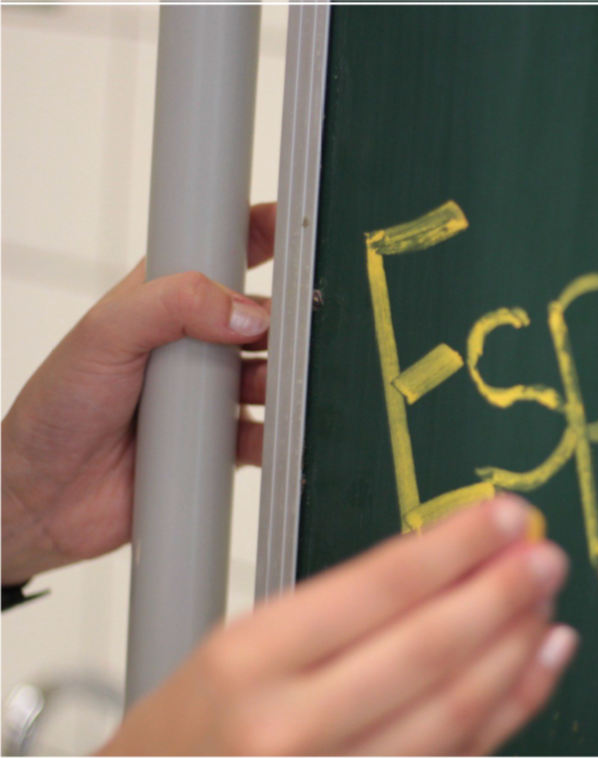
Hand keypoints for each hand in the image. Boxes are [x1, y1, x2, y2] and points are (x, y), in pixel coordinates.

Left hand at [1, 203, 276, 583]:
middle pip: (263, 319)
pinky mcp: (221, 442)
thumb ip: (171, 305)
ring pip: (273, 376)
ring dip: (284, 381)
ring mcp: (209, 394)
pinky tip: (275, 434)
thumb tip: (244, 311)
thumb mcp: (103, 336)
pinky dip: (279, 434)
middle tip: (298, 328)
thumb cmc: (55, 411)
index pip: (222, 253)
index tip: (297, 229)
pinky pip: (268, 433)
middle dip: (286, 322)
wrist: (44, 500)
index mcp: (165, 302)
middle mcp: (193, 345)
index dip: (260, 235)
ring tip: (275, 388)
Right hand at [99, 496, 577, 755]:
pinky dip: (511, 707)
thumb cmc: (193, 729)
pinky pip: (460, 756)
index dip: (456, 546)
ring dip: (516, 650)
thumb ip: (342, 606)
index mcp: (248, 660)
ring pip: (455, 711)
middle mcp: (288, 728)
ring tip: (545, 602)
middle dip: (501, 595)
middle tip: (545, 557)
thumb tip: (447, 557)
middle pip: (428, 651)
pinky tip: (538, 663)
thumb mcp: (241, 645)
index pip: (379, 586)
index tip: (504, 516)